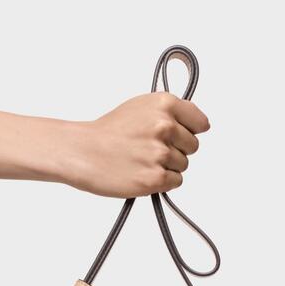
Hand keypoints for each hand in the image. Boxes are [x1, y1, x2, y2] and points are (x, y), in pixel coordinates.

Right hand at [59, 92, 209, 197]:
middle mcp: (165, 126)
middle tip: (150, 150)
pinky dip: (162, 181)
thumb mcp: (140, 106)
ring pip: (183, 165)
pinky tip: (142, 173)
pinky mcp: (155, 178)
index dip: (189, 131)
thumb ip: (170, 112)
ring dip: (166, 166)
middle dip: (176, 150)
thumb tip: (201, 124)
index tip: (178, 136)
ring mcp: (161, 153)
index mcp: (164, 104)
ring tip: (141, 160)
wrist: (83, 152)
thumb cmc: (108, 132)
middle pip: (192, 146)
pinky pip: (175, 181)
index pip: (200, 123)